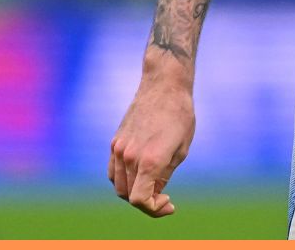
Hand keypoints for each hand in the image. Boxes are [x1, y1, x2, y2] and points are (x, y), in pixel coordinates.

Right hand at [108, 59, 195, 217]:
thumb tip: (154, 193)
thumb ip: (165, 175)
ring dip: (134, 193)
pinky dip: (124, 181)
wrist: (163, 85)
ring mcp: (119, 149)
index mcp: (150, 160)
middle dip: (147, 203)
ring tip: (152, 187)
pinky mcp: (115, 142)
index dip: (154, 209)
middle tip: (164, 197)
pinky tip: (140, 176)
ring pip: (119, 186)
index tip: (169, 203)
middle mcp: (129, 157)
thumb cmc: (180, 115)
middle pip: (130, 196)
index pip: (141, 200)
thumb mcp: (181, 149)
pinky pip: (113, 172)